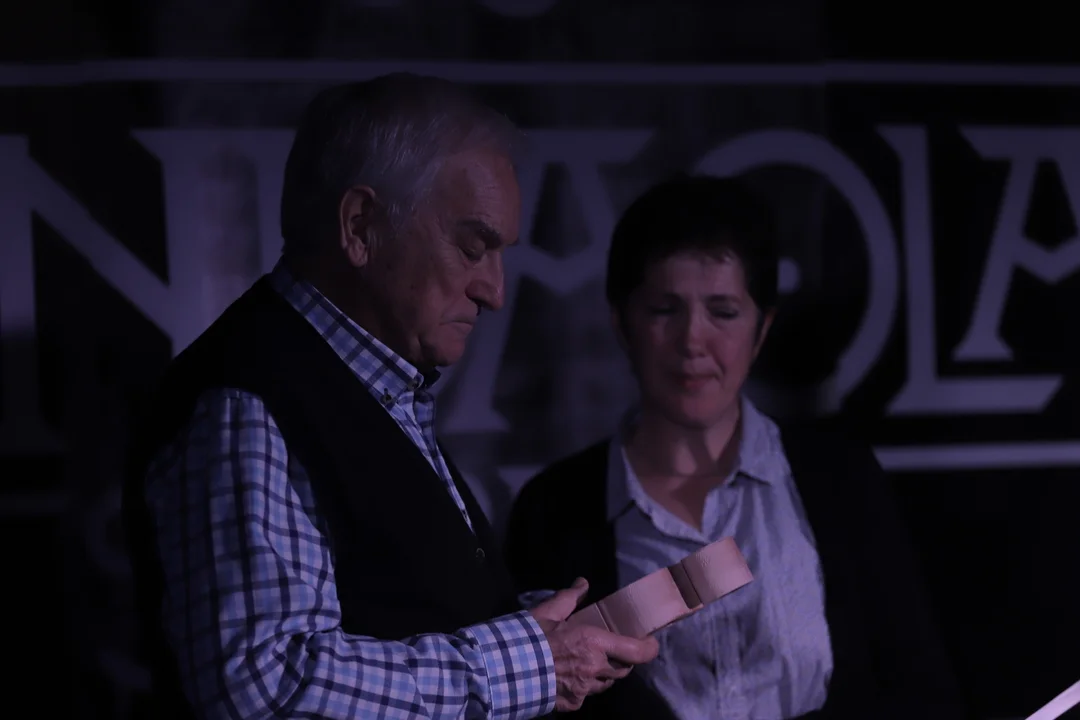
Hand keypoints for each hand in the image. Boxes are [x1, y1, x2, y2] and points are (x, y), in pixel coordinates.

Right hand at [530, 577, 659, 711]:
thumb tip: (583, 583)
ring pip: (606, 684)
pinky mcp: (573, 704)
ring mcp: (585, 690)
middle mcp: (595, 669)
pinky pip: (585, 696)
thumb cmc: (531, 638)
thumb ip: (570, 597)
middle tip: (614, 650)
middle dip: (623, 660)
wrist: (507, 670)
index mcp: (594, 643)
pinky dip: (583, 688)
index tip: (650, 642)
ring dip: (604, 674)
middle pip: (623, 669)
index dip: (649, 648)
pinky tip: (569, 679)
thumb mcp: (550, 611)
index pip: (637, 651)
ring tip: (589, 664)